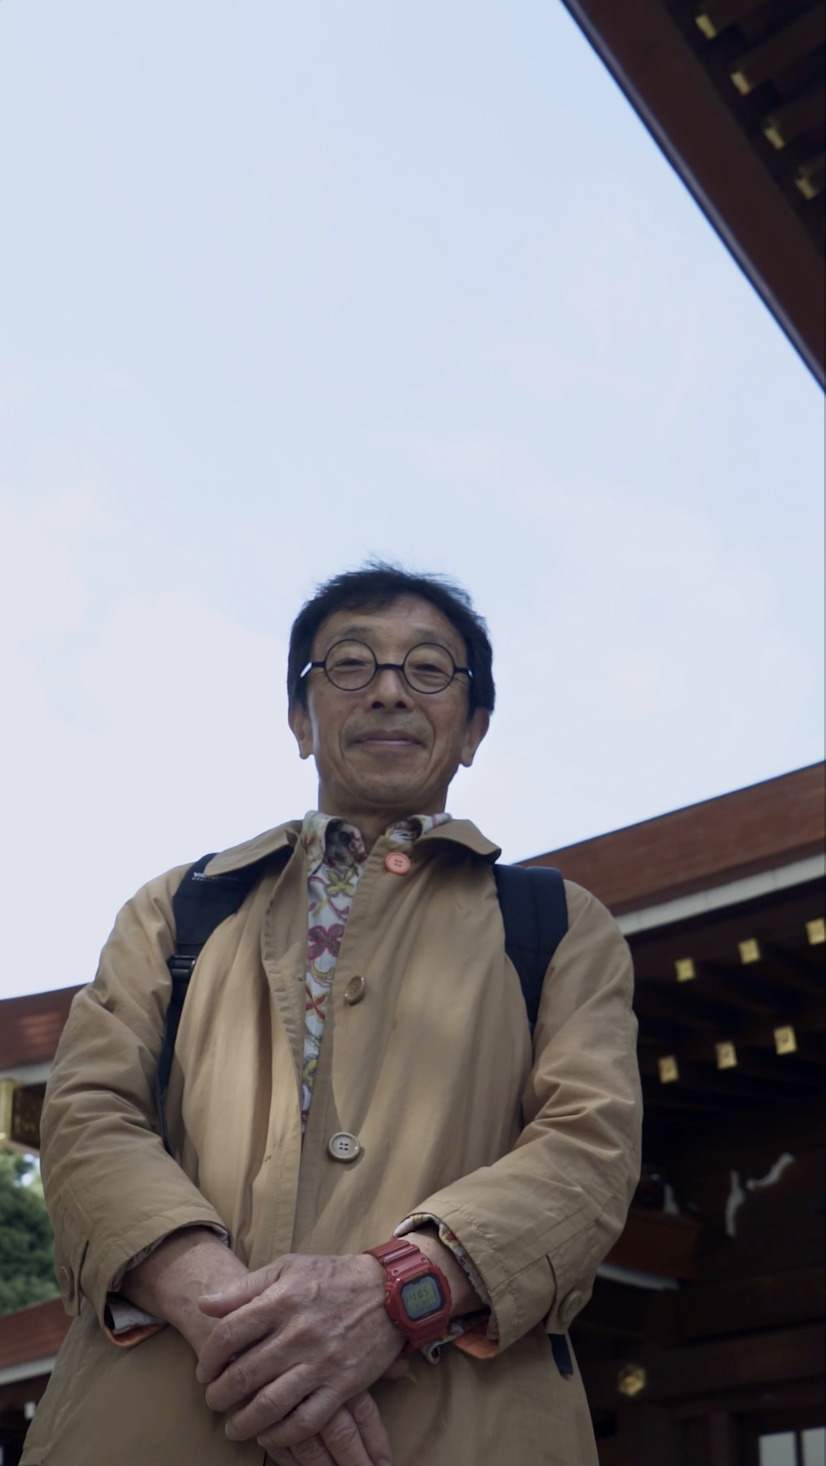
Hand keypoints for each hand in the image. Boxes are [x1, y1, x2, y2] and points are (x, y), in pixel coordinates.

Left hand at [195, 1252, 403, 1453]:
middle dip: (220, 1394)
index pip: (229, 1334)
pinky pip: (306, 1420)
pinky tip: (267, 1435)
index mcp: (282, 1300)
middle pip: (244, 1374)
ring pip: (270, 1404)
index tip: (204, 1369)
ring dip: (244, 1421)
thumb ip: (245, 1288)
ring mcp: (321, 1362)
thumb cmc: (332, 1277)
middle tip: (213, 1400)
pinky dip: (281, 1434)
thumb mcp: (288, 1268)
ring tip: (233, 1427)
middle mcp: (298, 1333)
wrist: (389, 1291)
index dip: (209, 1357)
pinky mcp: (342, 1385)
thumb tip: (205, 1304)